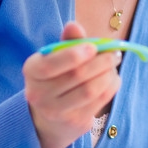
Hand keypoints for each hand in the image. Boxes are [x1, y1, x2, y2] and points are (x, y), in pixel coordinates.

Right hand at [22, 21, 121, 147]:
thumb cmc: (57, 78)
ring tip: (114, 64)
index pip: (50, 64)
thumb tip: (74, 26)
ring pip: (90, 90)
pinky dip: (112, 86)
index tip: (94, 47)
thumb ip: (67, 41)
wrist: (51, 118)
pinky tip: (113, 78)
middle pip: (76, 76)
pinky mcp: (75, 122)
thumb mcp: (57, 57)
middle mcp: (39, 94)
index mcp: (31, 71)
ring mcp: (56, 111)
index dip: (75, 54)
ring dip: (109, 74)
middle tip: (115, 53)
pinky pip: (99, 101)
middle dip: (101, 61)